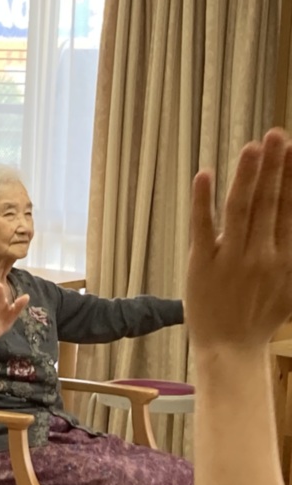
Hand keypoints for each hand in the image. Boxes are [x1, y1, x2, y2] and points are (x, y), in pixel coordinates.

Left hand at [187, 129, 291, 351]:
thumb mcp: (291, 286)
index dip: (291, 177)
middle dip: (274, 167)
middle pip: (268, 202)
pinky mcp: (201, 264)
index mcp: (285, 257)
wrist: (231, 350)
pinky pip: (202, 227)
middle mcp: (261, 254)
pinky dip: (204, 200)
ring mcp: (231, 258)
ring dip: (247, 176)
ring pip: (241, 209)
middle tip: (277, 135)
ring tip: (252, 147)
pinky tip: (205, 175)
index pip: (289, 208)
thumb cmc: (260, 318)